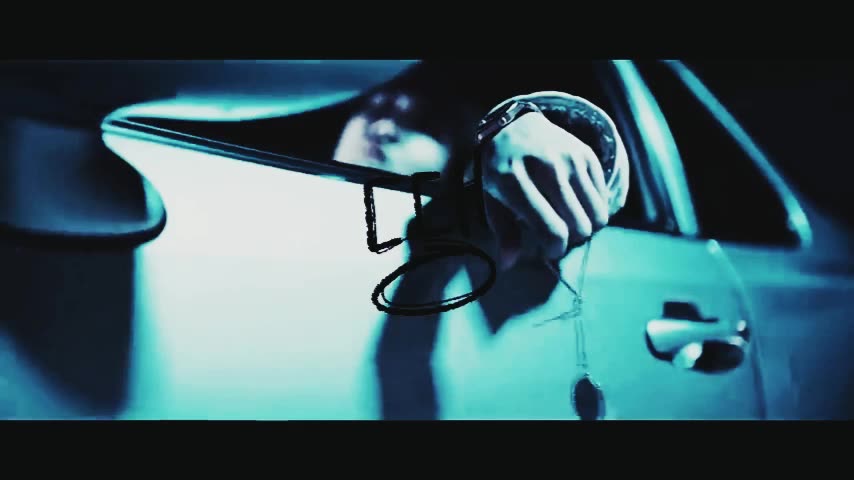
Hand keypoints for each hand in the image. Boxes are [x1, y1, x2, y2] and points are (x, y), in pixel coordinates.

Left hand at [481, 111, 622, 269]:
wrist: (514, 125)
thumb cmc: (500, 170)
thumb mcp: (491, 199)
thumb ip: (503, 232)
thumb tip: (509, 264)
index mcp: (515, 182)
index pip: (551, 229)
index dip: (555, 249)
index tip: (548, 250)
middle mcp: (546, 169)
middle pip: (579, 225)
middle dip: (571, 240)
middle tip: (558, 235)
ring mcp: (570, 160)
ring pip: (597, 214)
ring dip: (586, 227)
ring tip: (570, 222)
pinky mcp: (587, 154)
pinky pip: (603, 197)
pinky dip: (593, 208)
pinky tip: (577, 205)